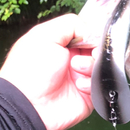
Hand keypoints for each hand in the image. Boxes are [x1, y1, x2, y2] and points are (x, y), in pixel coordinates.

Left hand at [0, 14, 93, 129]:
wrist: (28, 104)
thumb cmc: (30, 69)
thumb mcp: (44, 35)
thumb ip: (70, 24)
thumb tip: (92, 32)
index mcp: (62, 45)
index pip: (87, 34)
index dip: (92, 35)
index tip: (92, 39)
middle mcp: (72, 61)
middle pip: (97, 50)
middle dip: (95, 50)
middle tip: (90, 53)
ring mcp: (80, 79)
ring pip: (101, 67)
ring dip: (90, 66)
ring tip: (76, 69)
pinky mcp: (87, 97)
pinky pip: (100, 86)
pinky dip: (91, 84)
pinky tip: (78, 86)